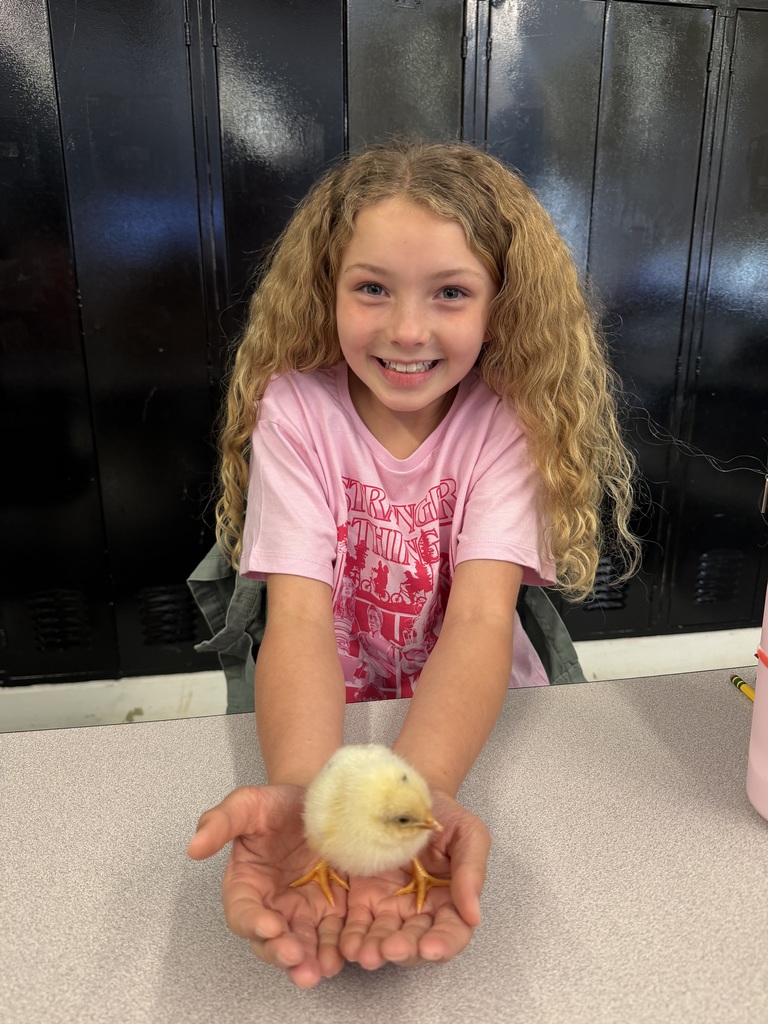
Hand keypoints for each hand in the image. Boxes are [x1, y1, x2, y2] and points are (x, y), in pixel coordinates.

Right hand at [187, 785, 346, 988]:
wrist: (314, 799)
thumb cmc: (275, 805)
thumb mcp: (246, 804)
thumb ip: (219, 823)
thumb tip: (193, 848)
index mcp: (246, 885)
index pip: (243, 912)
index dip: (253, 923)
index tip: (269, 926)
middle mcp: (272, 906)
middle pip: (271, 940)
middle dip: (282, 953)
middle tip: (297, 959)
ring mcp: (302, 911)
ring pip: (303, 945)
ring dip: (310, 961)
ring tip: (321, 968)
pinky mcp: (330, 910)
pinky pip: (333, 935)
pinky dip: (337, 948)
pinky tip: (345, 954)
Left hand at [339, 791, 489, 969]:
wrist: (406, 792)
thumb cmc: (443, 814)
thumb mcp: (468, 834)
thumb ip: (472, 871)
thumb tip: (474, 915)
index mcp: (451, 900)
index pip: (452, 931)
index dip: (444, 943)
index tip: (430, 947)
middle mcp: (421, 911)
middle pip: (416, 942)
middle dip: (405, 950)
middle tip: (392, 949)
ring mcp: (391, 908)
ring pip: (385, 940)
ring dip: (376, 950)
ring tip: (366, 953)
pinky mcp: (363, 900)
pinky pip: (358, 924)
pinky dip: (353, 938)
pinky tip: (347, 945)